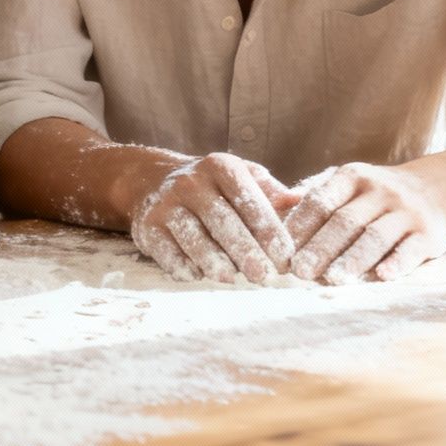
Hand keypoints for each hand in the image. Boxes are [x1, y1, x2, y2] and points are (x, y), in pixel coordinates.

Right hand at [130, 153, 299, 283]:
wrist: (151, 182)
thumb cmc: (211, 186)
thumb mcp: (240, 176)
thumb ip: (269, 190)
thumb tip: (299, 199)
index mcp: (220, 167)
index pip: (248, 199)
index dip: (268, 230)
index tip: (285, 256)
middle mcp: (190, 182)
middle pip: (222, 221)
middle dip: (244, 251)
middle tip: (263, 276)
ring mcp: (166, 204)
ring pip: (194, 238)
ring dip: (214, 261)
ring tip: (232, 279)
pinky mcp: (147, 226)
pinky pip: (167, 251)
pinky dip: (184, 266)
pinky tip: (199, 276)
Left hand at [284, 163, 445, 283]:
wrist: (439, 189)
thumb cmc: (378, 194)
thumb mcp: (349, 183)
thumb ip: (315, 194)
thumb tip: (277, 204)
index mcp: (352, 177)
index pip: (321, 201)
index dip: (300, 226)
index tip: (282, 250)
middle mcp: (380, 191)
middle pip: (345, 221)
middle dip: (320, 248)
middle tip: (299, 271)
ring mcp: (406, 212)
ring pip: (376, 236)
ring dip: (353, 259)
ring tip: (332, 279)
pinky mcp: (429, 234)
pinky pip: (411, 250)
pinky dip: (397, 263)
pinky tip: (382, 276)